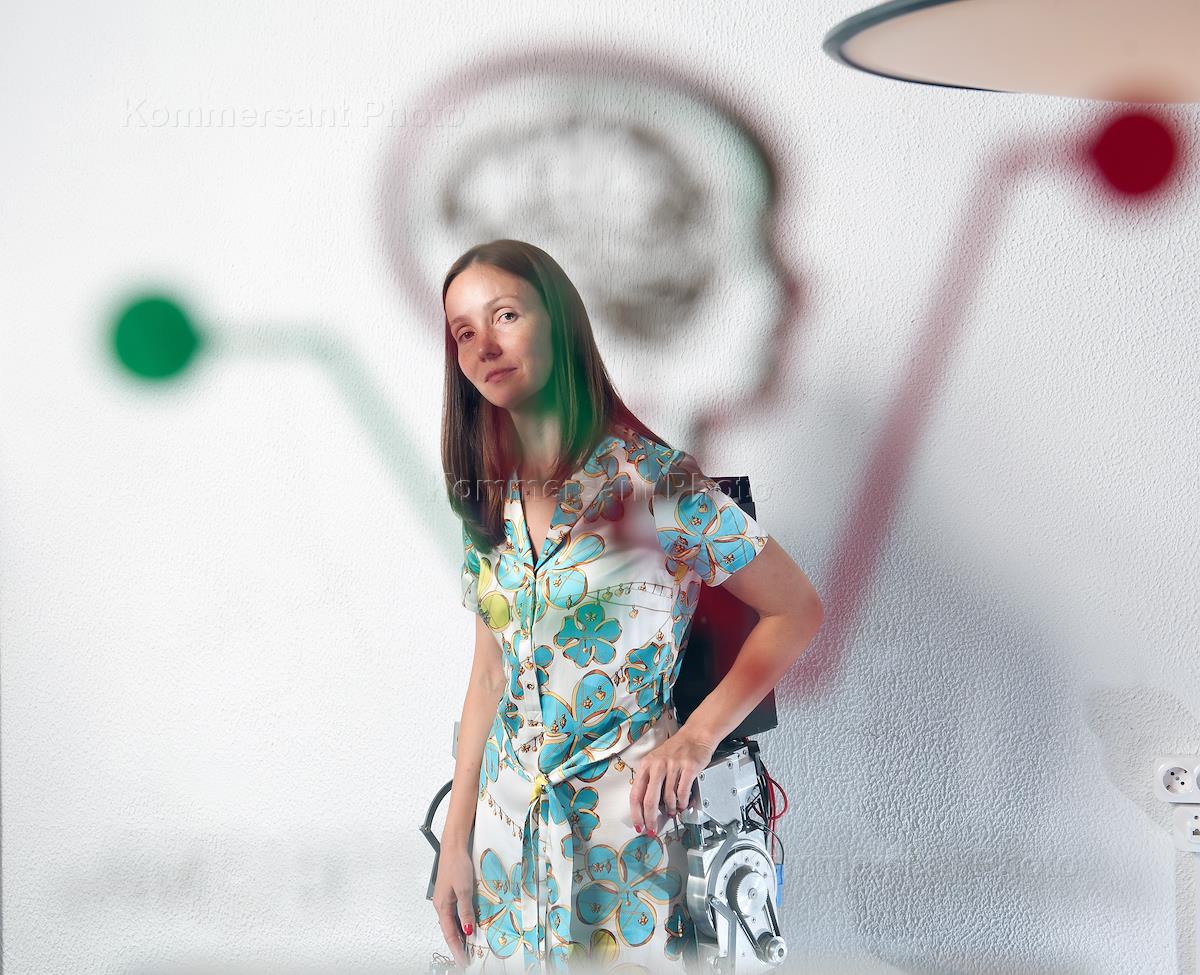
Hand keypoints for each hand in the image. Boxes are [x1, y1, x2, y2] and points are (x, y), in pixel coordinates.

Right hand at [432, 844, 475, 969]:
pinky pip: (454, 913)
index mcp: (442, 906)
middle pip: (449, 930)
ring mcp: (445, 899)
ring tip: (468, 946)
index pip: (449, 934)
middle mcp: (441, 905)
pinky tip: (467, 924)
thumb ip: (466, 911)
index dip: (457, 949)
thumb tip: (468, 930)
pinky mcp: (450, 893)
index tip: (463, 961)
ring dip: (459, 934)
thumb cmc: (456, 865)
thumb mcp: (464, 890)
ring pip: (452, 922)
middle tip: (466, 957)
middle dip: (457, 945)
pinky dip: (461, 922)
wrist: (453, 847)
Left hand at [629, 727, 716, 835]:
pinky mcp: (688, 767)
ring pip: (668, 798)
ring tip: (673, 811)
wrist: (695, 735)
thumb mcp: (656, 762)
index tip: (639, 825)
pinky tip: (682, 804)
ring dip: (670, 809)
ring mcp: (673, 766)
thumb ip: (651, 782)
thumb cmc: (676, 750)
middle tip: (653, 828)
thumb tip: (648, 808)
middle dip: (650, 819)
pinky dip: (682, 802)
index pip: (636, 794)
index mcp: (646, 765)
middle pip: (649, 800)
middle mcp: (657, 765)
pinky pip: (683, 792)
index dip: (636, 813)